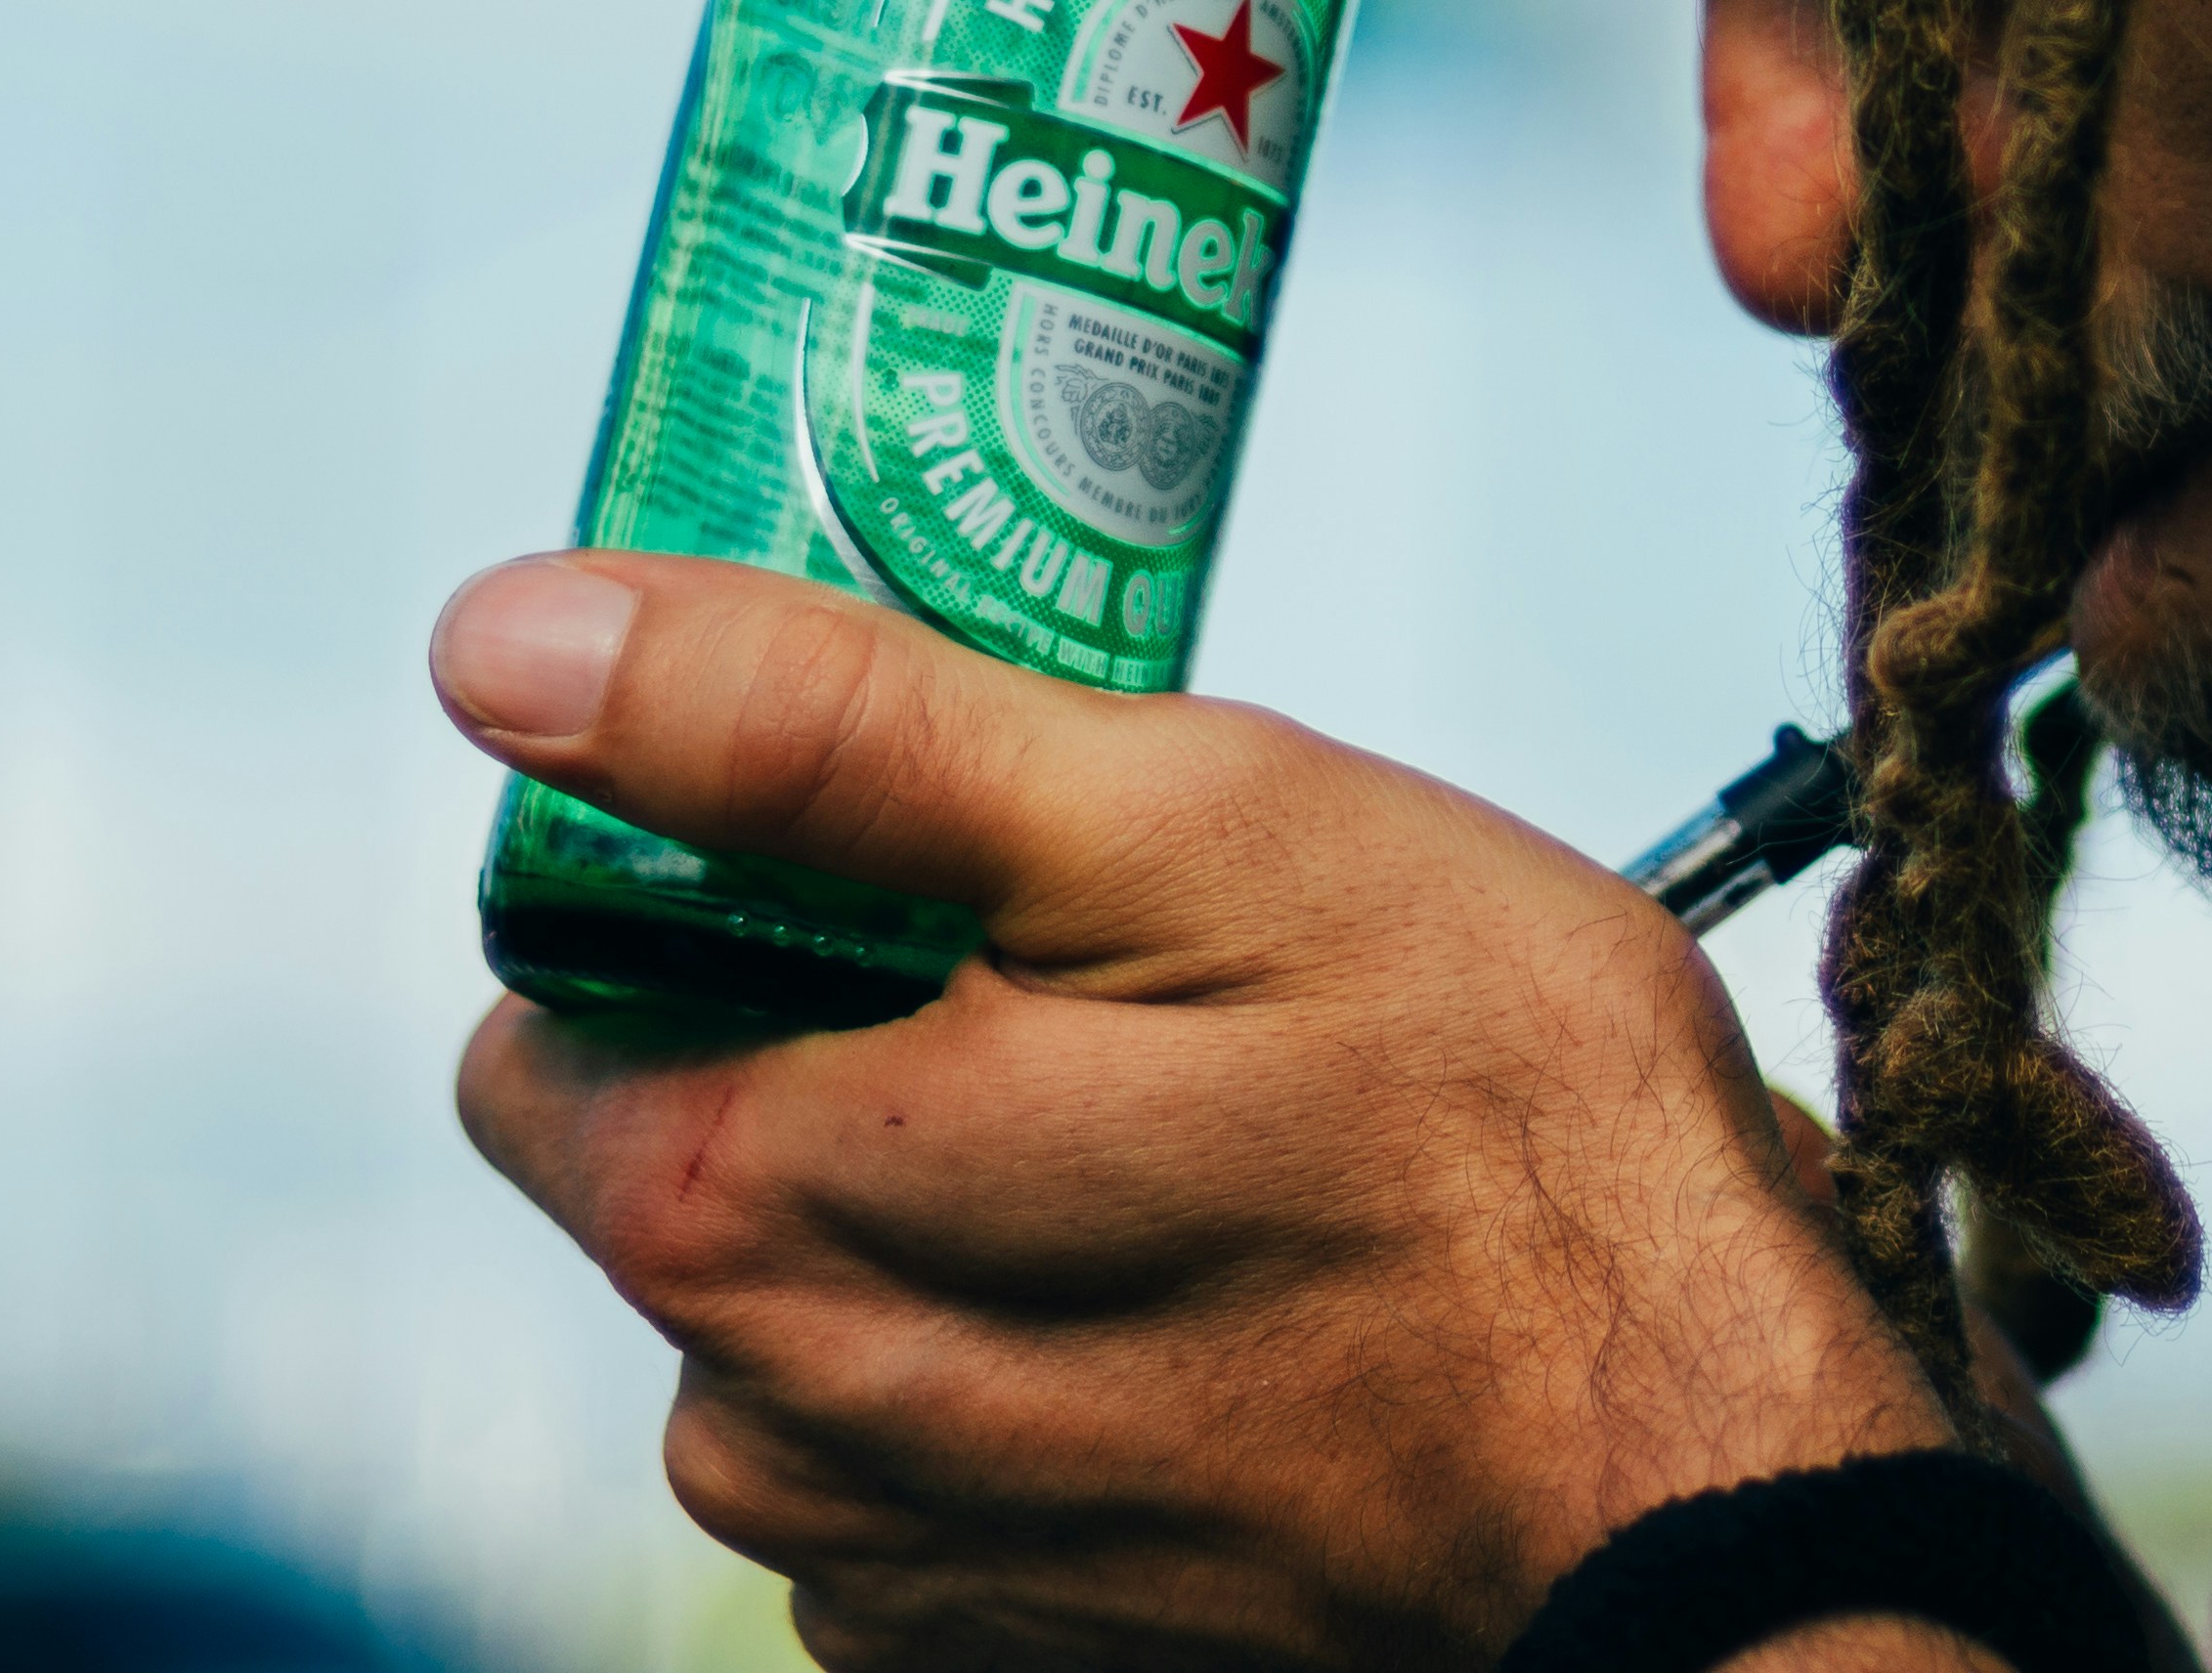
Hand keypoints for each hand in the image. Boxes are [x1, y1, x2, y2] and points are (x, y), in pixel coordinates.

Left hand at [439, 551, 1960, 1672]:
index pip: (555, 978)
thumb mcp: (1191, 830)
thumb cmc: (1501, 1136)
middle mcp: (758, 1420)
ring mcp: (881, 1561)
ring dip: (951, 1196)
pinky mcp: (996, 1647)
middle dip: (849, 1033)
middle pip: (683, 1139)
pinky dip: (1033, 1350)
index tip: (932, 842)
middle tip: (1109, 973)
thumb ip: (824, 737)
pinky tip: (1215, 1295)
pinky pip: (928, 1438)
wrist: (1705, 1486)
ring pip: (810, 1297)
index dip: (722, 872)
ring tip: (1196, 1135)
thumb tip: (506, 640)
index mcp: (749, 1194)